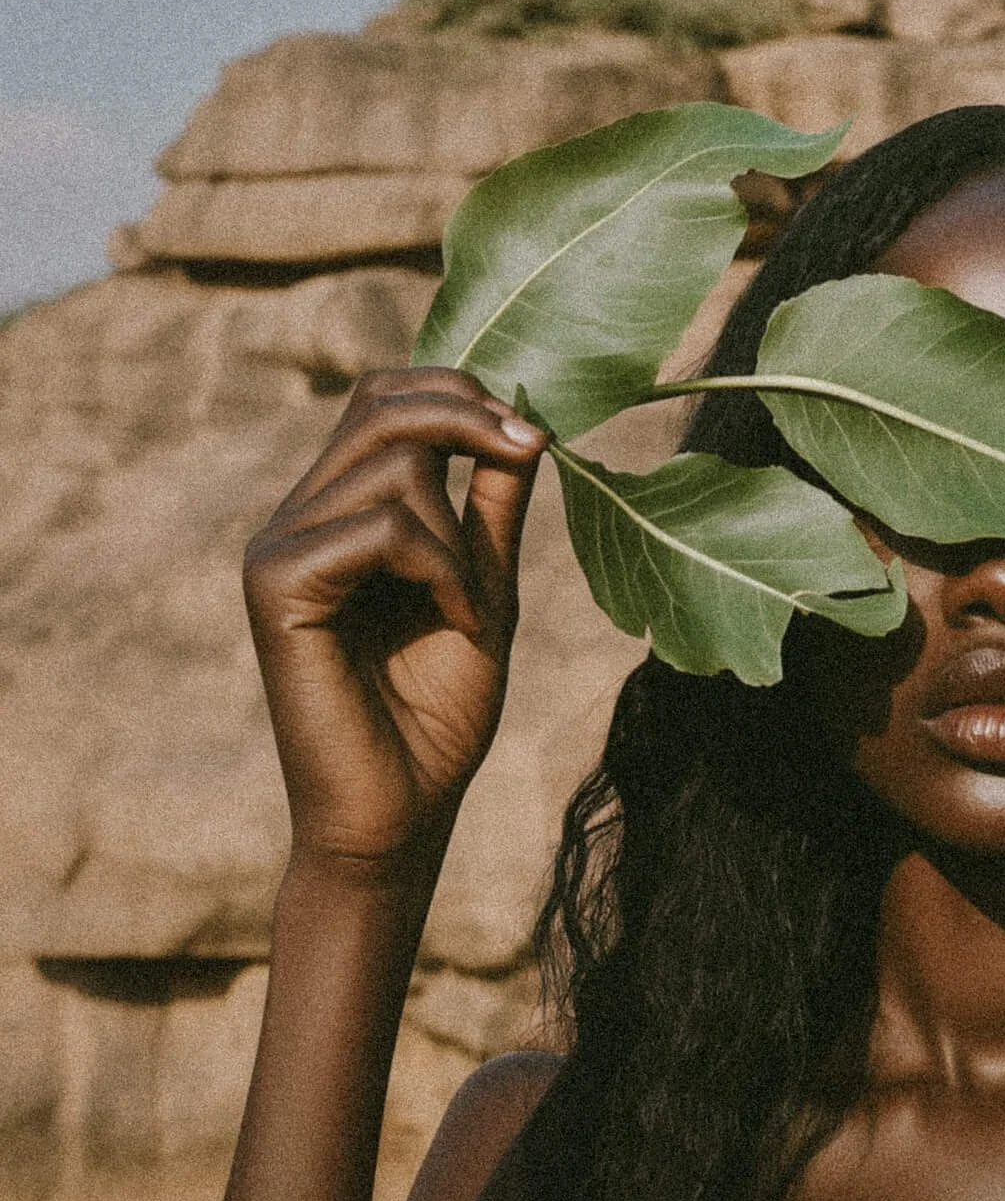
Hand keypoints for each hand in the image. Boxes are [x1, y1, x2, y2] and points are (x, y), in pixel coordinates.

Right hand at [243, 369, 545, 875]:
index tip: (532, 432)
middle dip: (469, 417)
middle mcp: (300, 517)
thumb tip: (523, 420)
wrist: (404, 810)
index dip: (457, 391)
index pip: (382, 398)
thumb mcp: (486, 587)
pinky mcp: (277, 585)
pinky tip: (454, 625)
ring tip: (470, 609)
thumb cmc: (440, 711)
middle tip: (529, 449)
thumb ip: (493, 506)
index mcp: (341, 510)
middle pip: (381, 404)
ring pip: (395, 468)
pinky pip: (384, 528)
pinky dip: (442, 571)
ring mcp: (280, 547)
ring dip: (462, 537)